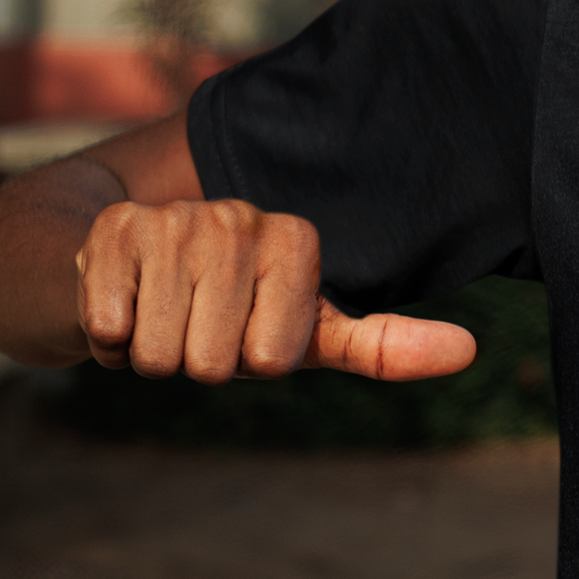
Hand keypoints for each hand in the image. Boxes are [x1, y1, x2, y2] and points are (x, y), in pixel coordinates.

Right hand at [75, 198, 475, 381]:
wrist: (120, 268)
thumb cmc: (227, 312)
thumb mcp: (308, 333)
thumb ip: (385, 345)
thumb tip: (470, 351)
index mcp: (295, 239)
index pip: (275, 358)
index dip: (252, 359)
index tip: (244, 328)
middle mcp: (240, 216)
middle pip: (216, 363)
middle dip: (197, 362)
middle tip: (194, 325)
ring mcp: (174, 218)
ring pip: (162, 354)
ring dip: (152, 353)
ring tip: (159, 314)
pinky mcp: (112, 229)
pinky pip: (111, 330)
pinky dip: (108, 338)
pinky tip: (121, 302)